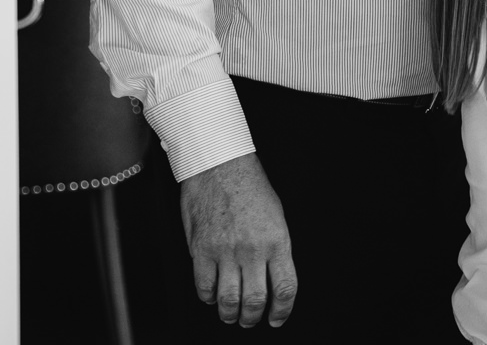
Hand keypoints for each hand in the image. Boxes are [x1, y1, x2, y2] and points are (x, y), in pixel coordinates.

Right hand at [180, 153, 298, 327]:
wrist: (221, 165)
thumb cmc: (250, 186)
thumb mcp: (276, 216)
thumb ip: (275, 248)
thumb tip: (272, 275)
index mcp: (277, 240)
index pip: (285, 287)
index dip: (283, 309)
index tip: (278, 317)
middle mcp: (253, 249)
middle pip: (255, 300)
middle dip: (253, 317)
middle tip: (250, 320)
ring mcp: (226, 251)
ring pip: (228, 299)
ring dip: (229, 314)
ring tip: (230, 314)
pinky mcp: (201, 249)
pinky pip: (203, 286)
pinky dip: (208, 297)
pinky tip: (211, 295)